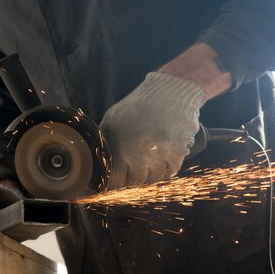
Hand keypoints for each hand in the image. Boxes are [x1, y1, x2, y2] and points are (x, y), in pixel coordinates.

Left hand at [100, 72, 206, 188]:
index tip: (117, 178)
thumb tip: (97, 160)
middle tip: (134, 166)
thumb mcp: (113, 118)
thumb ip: (104, 140)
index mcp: (120, 146)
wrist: (171, 91)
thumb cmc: (138, 105)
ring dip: (151, 172)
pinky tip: (163, 155)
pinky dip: (166, 167)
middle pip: (135, 181)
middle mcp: (140, 154)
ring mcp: (160, 155)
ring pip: (154, 178)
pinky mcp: (177, 153)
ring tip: (149, 156)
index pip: (116, 180)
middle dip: (133, 176)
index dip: (115, 181)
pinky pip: (170, 171)